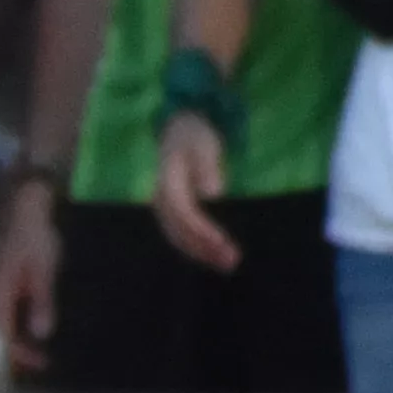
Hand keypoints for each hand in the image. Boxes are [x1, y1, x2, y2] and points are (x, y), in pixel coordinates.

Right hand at [0, 171, 61, 363]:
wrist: (19, 210)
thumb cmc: (34, 237)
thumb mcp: (45, 268)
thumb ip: (42, 301)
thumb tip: (42, 335)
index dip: (15, 353)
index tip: (36, 363)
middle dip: (13, 352)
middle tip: (41, 362)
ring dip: (9, 341)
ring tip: (36, 352)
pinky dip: (5, 328)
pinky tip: (23, 333)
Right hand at [151, 103, 238, 272]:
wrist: (178, 128)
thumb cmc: (194, 135)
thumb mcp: (204, 143)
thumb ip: (207, 166)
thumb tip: (214, 192)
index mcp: (168, 183)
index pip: (183, 213)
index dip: (202, 230)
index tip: (223, 242)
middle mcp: (161, 199)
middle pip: (178, 231)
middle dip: (204, 249)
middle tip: (231, 262)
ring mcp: (163, 207)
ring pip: (177, 237)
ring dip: (201, 253)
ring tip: (227, 264)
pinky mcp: (171, 211)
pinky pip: (179, 234)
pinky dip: (196, 247)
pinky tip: (213, 254)